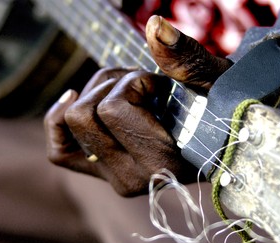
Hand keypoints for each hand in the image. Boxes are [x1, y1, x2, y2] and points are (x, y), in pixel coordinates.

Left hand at [44, 16, 231, 195]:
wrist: (220, 140)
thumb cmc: (220, 110)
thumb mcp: (212, 83)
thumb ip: (186, 58)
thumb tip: (155, 26)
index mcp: (162, 162)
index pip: (113, 110)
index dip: (134, 83)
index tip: (161, 86)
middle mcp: (135, 178)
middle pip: (83, 115)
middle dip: (111, 85)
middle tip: (142, 84)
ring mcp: (117, 178)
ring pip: (71, 123)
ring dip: (95, 94)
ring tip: (127, 92)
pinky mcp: (105, 174)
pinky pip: (60, 151)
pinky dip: (59, 120)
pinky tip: (74, 98)